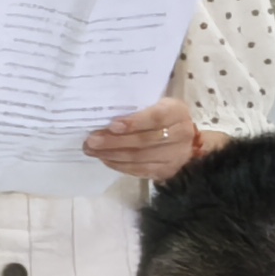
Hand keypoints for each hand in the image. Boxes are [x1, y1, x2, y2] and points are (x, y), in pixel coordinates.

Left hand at [83, 98, 203, 180]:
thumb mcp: (155, 104)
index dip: (134, 122)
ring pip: (140, 158)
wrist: (183, 140)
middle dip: (115, 141)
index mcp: (177, 112)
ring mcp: (175, 156)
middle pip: (145, 141)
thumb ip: (136, 109)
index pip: (156, 117)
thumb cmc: (161, 117)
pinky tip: (105, 159)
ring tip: (92, 151)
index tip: (112, 125)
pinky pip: (140, 170)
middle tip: (91, 141)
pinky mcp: (166, 171)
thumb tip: (105, 116)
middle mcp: (181, 134)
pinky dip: (119, 165)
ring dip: (112, 155)